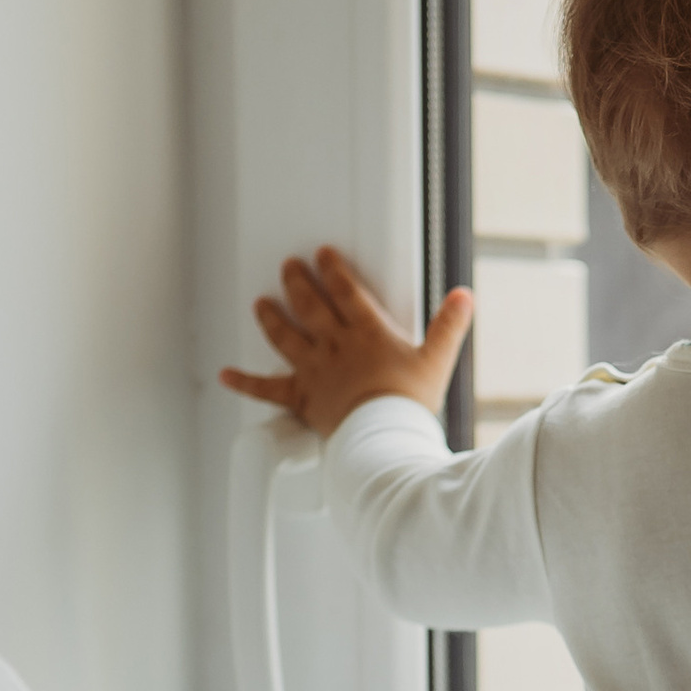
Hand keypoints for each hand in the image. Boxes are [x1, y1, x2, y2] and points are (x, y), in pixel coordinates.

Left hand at [218, 246, 473, 440]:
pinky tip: (226, 375)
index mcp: (367, 333)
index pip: (345, 292)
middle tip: (288, 266)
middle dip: (297, 283)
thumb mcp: (438, 360)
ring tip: (261, 303)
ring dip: (272, 317)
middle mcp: (335, 346)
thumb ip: (449, 325)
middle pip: (310, 307)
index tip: (323, 254)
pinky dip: (245, 382)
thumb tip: (465, 295)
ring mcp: (315, 371)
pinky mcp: (302, 398)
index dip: (333, 270)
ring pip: (286, 337)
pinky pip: (267, 389)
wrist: (383, 436)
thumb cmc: (409, 403)